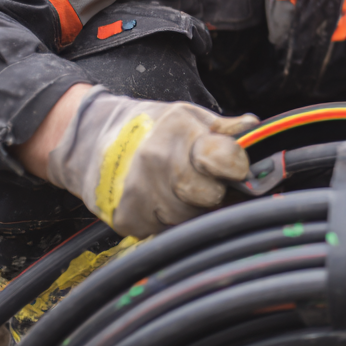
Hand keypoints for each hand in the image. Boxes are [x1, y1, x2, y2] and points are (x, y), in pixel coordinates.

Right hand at [43, 87, 258, 236]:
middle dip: (212, 191)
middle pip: (209, 196)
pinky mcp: (128, 220)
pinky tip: (158, 200)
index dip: (236, 166)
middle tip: (203, 180)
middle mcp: (156, 163)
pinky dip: (167, 220)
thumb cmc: (148, 127)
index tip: (236, 168)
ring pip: (188, 218)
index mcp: (177, 132)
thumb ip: (224, 128)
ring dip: (190, 207)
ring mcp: (139, 193)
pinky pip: (165, 230)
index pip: (225, 159)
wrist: (91, 141)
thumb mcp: (186, 115)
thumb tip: (254, 127)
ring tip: (175, 187)